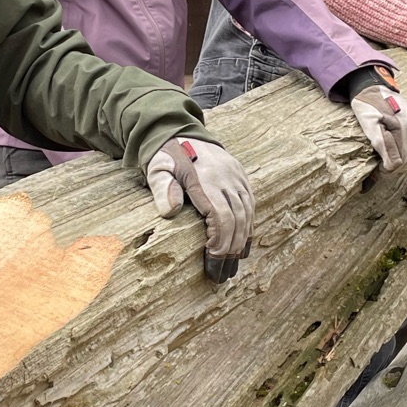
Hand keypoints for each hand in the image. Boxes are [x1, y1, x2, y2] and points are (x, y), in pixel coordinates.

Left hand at [146, 136, 253, 279]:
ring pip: (247, 215)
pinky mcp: (241, 177)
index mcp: (206, 179)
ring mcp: (237, 177)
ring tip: (231, 267)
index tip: (211, 263)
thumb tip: (170, 212)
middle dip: (230, 251)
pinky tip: (241, 246)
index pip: (221, 216)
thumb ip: (162, 188)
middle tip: (221, 276)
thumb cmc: (166, 156)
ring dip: (241, 243)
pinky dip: (247, 228)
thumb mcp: (157, 168)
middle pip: (237, 220)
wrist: (181, 131)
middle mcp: (227, 178)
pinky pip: (250, 206)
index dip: (219, 242)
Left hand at [350, 67, 406, 168]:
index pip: (398, 160)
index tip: (377, 173)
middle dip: (394, 169)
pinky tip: (395, 153)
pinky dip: (405, 151)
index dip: (387, 170)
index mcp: (401, 126)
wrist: (372, 86)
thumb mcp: (368, 126)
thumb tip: (390, 165)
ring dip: (400, 162)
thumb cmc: (365, 106)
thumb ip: (381, 144)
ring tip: (386, 164)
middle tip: (380, 172)